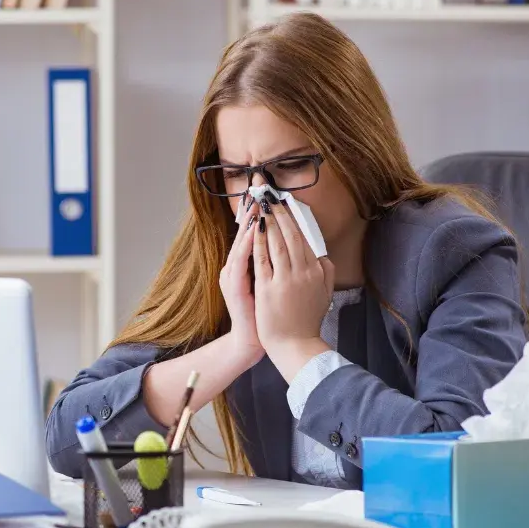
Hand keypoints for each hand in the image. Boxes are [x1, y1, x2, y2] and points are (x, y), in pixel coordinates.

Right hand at [219, 194, 263, 367]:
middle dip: (253, 208)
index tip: (267, 192)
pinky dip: (249, 244)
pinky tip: (256, 230)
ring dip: (250, 221)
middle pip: (245, 231)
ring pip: (242, 241)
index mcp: (247, 264)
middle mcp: (236, 266)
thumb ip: (279, 265)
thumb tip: (295, 247)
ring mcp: (233, 275)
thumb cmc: (267, 314)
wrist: (255, 340)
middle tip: (259, 187)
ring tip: (258, 202)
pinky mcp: (234, 285)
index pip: (254, 232)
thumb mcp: (273, 284)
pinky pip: (241, 260)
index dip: (260, 212)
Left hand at [253, 193, 334, 378]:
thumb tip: (323, 257)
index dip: (294, 219)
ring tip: (263, 205)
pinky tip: (255, 229)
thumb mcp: (324, 296)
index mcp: (316, 272)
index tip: (286, 203)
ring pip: (278, 243)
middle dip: (281, 212)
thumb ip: (326, 274)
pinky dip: (259, 242)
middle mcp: (303, 272)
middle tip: (271, 195)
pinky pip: (263, 259)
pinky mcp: (270, 289)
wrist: (296, 346)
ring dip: (270, 222)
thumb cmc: (307, 322)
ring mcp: (286, 280)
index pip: (305, 239)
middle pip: (292, 235)